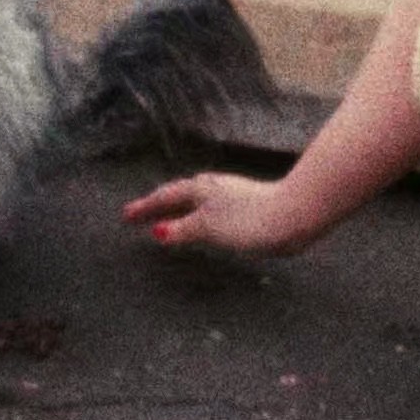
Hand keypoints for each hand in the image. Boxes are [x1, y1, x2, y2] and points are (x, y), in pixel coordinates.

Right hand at [121, 172, 313, 254]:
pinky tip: (204, 225)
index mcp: (200, 188)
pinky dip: (195, 215)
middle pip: (178, 195)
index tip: (125, 215)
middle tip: (138, 215)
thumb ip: (182, 229)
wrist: (294, 214)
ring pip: (195, 200)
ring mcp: (230, 195)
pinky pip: (208, 209)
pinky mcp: (245, 206)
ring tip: (165, 219)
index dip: (145, 207)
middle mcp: (214, 187)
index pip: (165, 197)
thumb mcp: (208, 227)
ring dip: (177, 209)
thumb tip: (157, 231)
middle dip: (158, 206)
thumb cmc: (250, 219)